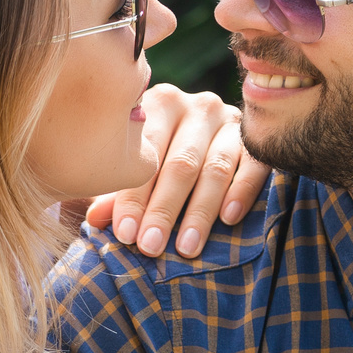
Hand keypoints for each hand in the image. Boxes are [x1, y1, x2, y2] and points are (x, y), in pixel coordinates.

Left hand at [83, 84, 268, 258]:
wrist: (206, 139)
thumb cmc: (159, 161)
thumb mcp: (134, 173)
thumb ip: (116, 193)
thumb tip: (96, 219)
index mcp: (159, 105)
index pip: (147, 155)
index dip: (135, 197)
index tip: (126, 234)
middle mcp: (197, 108)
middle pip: (180, 164)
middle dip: (164, 210)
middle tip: (151, 247)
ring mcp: (230, 120)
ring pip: (215, 168)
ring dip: (199, 212)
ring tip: (186, 247)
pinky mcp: (256, 140)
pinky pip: (253, 165)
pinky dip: (241, 192)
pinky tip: (228, 219)